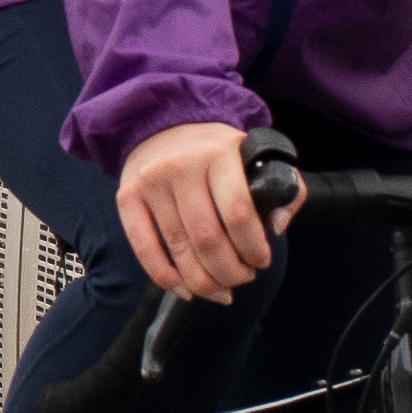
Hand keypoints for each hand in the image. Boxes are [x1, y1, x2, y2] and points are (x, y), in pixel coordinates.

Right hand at [116, 118, 274, 300]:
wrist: (162, 124)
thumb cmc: (215, 151)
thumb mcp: (254, 156)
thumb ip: (283, 189)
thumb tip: (276, 227)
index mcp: (219, 154)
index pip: (239, 214)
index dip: (253, 248)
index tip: (261, 261)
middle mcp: (181, 166)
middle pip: (208, 239)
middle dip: (231, 272)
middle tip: (243, 278)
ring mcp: (151, 182)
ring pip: (180, 250)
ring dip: (204, 281)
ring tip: (221, 289)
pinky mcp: (127, 197)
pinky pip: (144, 249)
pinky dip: (166, 278)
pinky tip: (186, 289)